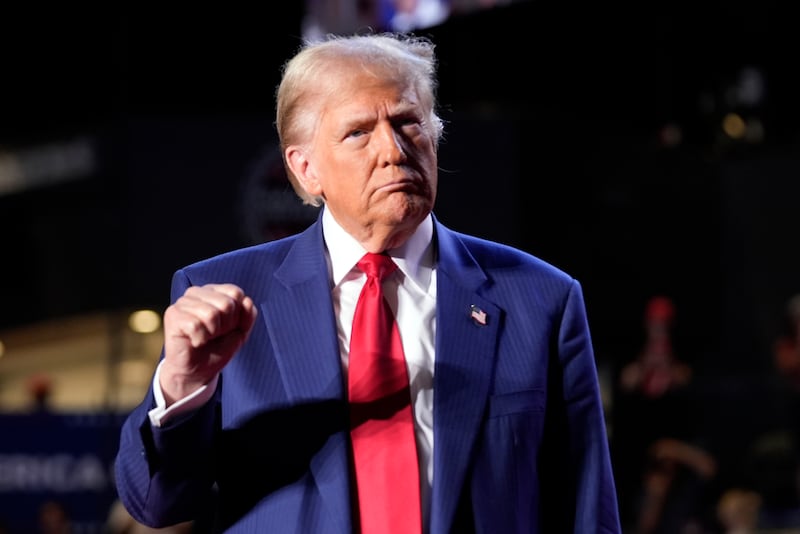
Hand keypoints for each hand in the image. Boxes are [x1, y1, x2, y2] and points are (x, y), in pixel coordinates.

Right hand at [159, 283, 257, 404]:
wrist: (199, 371)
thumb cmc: (218, 347)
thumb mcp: (241, 330)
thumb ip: (249, 314)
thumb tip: (247, 301)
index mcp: (214, 291)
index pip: (236, 293)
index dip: (237, 316)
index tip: (227, 327)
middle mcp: (196, 292)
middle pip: (226, 304)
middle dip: (226, 325)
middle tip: (214, 334)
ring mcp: (182, 302)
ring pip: (211, 314)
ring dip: (212, 333)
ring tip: (205, 337)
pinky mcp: (172, 314)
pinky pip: (196, 325)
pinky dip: (200, 339)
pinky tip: (194, 341)